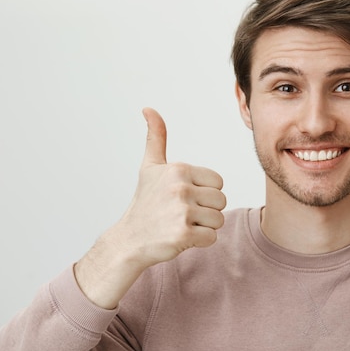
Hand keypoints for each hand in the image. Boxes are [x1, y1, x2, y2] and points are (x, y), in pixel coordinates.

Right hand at [75, 108, 225, 307]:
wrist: (128, 240)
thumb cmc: (145, 203)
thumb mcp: (150, 167)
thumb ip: (156, 138)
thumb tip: (148, 109)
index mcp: (179, 169)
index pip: (218, 183)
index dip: (204, 193)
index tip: (183, 198)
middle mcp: (180, 187)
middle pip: (221, 201)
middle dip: (206, 211)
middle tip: (181, 214)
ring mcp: (181, 211)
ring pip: (218, 220)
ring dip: (204, 227)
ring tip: (180, 225)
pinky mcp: (183, 234)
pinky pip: (212, 237)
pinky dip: (200, 241)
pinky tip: (180, 237)